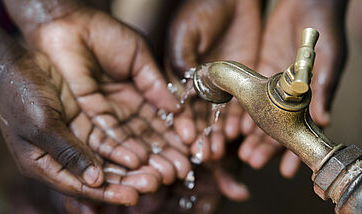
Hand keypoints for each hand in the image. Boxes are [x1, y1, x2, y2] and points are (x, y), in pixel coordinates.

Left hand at [20, 6, 192, 185]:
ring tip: (164, 174)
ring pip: (128, 140)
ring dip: (145, 159)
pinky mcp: (85, 115)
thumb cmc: (105, 33)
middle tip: (181, 170)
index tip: (191, 150)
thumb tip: (177, 108)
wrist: (70, 24)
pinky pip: (105, 135)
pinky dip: (120, 149)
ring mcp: (104, 113)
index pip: (159, 120)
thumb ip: (155, 83)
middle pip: (145, 136)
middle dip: (164, 153)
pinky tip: (137, 162)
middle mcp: (122, 108)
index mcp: (137, 93)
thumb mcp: (139, 55)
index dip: (175, 136)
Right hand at [168, 0, 261, 161]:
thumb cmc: (203, 9)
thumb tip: (178, 84)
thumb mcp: (186, 30)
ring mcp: (222, 85)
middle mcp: (201, 84)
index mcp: (182, 74)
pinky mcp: (242, 82)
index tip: (188, 137)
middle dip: (202, 135)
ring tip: (220, 150)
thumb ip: (181, 56)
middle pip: (200, 115)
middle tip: (206, 153)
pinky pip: (241, 106)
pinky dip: (239, 121)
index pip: (180, 103)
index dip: (183, 121)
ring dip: (219, 134)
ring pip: (220, 116)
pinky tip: (238, 134)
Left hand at [239, 0, 347, 177]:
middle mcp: (290, 94)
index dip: (293, 150)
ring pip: (260, 116)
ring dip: (251, 135)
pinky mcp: (260, 70)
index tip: (284, 170)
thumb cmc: (324, 29)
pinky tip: (234, 126)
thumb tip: (325, 119)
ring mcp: (274, 84)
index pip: (301, 129)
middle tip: (252, 161)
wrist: (306, 1)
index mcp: (309, 96)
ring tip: (241, 151)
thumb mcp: (328, 59)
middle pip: (276, 128)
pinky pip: (247, 95)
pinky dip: (241, 112)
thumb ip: (323, 87)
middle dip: (265, 147)